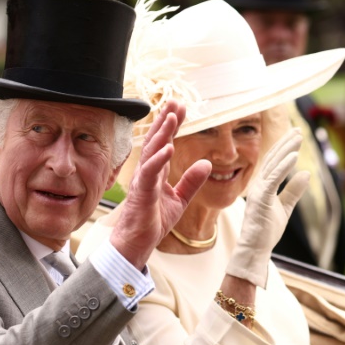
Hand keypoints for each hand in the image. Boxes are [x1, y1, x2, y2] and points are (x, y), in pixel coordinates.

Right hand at [111, 100, 210, 269]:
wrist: (137, 242)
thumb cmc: (153, 221)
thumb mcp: (180, 200)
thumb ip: (192, 182)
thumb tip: (207, 164)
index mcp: (157, 172)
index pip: (165, 143)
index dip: (173, 125)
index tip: (181, 108)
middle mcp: (148, 172)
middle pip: (156, 141)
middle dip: (165, 121)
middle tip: (175, 102)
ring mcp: (143, 181)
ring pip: (151, 152)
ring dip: (162, 134)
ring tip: (171, 118)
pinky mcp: (142, 193)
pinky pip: (150, 173)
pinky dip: (159, 160)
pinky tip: (169, 148)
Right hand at [225, 128, 308, 287]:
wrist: (255, 248)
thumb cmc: (266, 231)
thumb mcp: (285, 208)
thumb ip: (294, 190)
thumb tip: (306, 173)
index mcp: (263, 186)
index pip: (274, 163)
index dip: (285, 148)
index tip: (295, 136)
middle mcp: (258, 185)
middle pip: (273, 159)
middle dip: (286, 143)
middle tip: (298, 129)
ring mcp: (258, 191)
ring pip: (273, 165)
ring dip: (286, 150)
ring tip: (298, 137)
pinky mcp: (260, 198)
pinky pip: (273, 179)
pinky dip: (284, 166)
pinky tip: (294, 156)